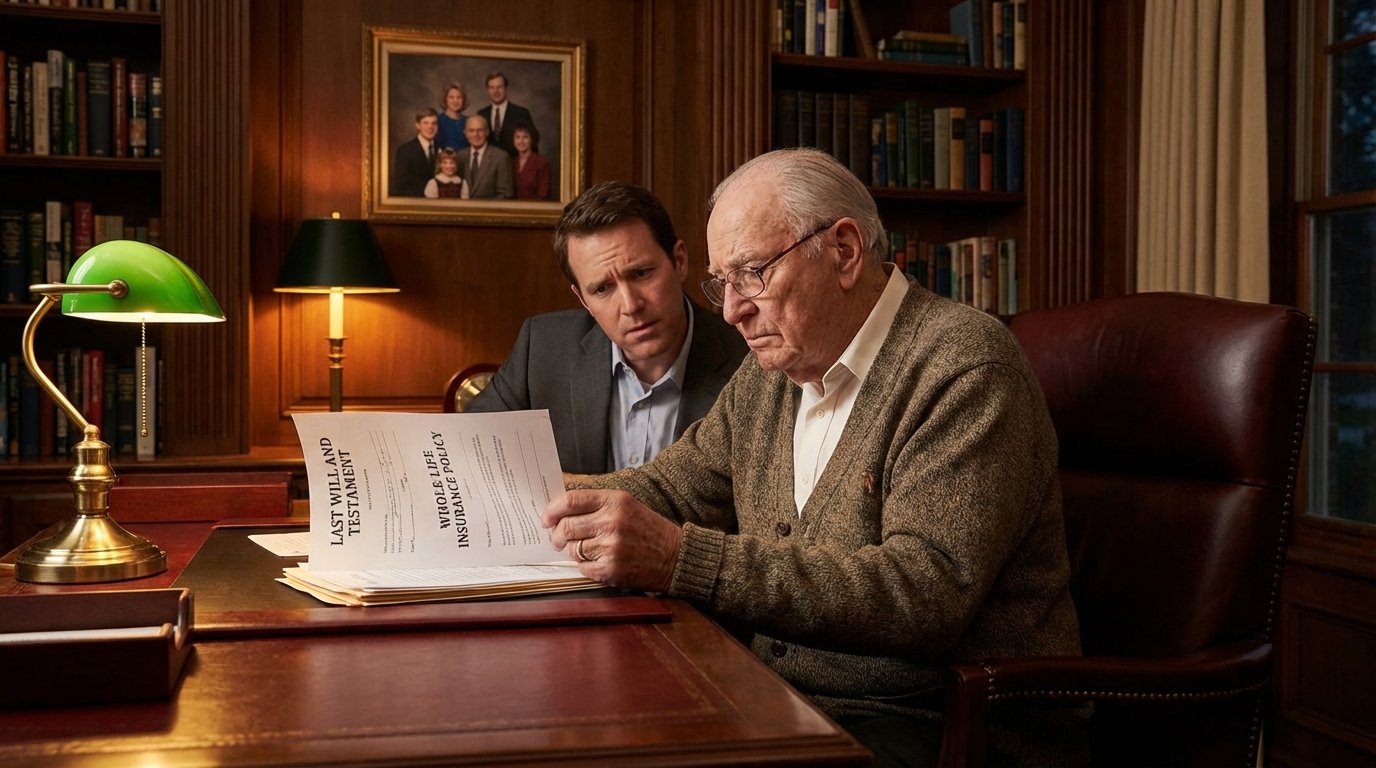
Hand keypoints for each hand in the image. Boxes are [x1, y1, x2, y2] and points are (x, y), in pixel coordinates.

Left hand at [542, 489, 682, 592]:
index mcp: (615, 500)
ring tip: (587, 550)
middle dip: (556, 536)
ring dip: (573, 551)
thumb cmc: (647, 529)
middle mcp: (612, 521)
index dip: (552, 510)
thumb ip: (596, 504)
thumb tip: (560, 509)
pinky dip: (586, 566)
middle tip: (556, 540)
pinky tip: (599, 561)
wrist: (674, 556)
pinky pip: (583, 568)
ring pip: (572, 549)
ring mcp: (611, 547)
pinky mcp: (611, 569)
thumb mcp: (626, 504)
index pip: (571, 501)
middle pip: (566, 527)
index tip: (545, 518)